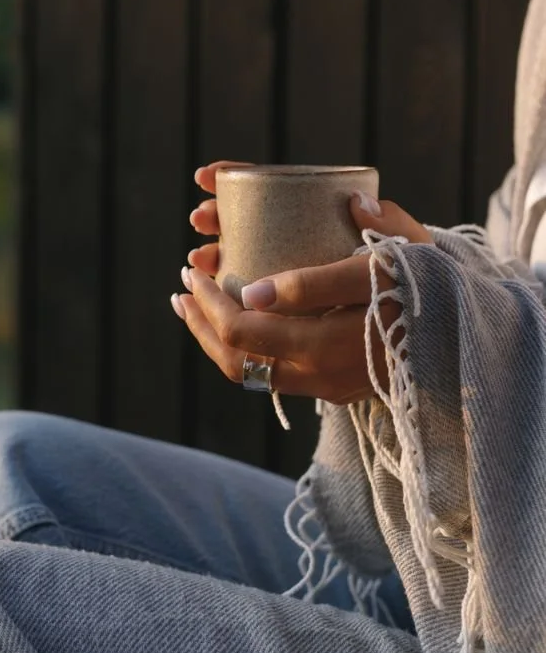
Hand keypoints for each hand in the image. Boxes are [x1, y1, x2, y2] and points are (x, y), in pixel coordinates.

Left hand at [173, 163, 432, 404]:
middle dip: (200, 323)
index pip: (242, 330)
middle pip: (235, 362)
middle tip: (182, 286)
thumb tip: (257, 286)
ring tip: (193, 307)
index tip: (192, 268)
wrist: (470, 332)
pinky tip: (237, 322)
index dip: (208, 301)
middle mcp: (319, 374)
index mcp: (327, 344)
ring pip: (251, 375)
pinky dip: (244, 349)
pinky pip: (272, 375)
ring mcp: (326, 386)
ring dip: (215, 340)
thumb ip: (322, 275)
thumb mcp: (385, 265)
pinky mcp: (334, 387)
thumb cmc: (429, 285)